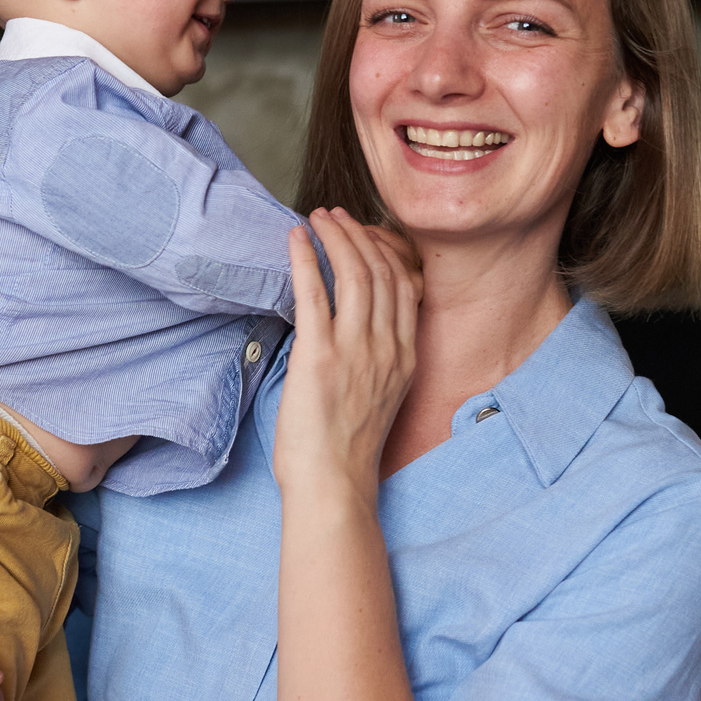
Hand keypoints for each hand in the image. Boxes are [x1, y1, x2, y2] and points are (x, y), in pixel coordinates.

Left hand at [274, 208, 420, 504]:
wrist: (333, 485)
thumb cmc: (345, 451)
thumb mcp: (379, 398)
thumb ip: (376, 361)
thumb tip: (352, 334)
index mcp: (405, 357)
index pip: (404, 286)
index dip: (384, 251)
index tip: (364, 235)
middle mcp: (387, 348)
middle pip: (381, 271)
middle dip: (358, 235)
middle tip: (335, 216)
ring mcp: (357, 350)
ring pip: (354, 274)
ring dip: (335, 237)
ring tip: (317, 218)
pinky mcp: (321, 355)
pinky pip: (315, 293)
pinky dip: (305, 258)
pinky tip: (295, 237)